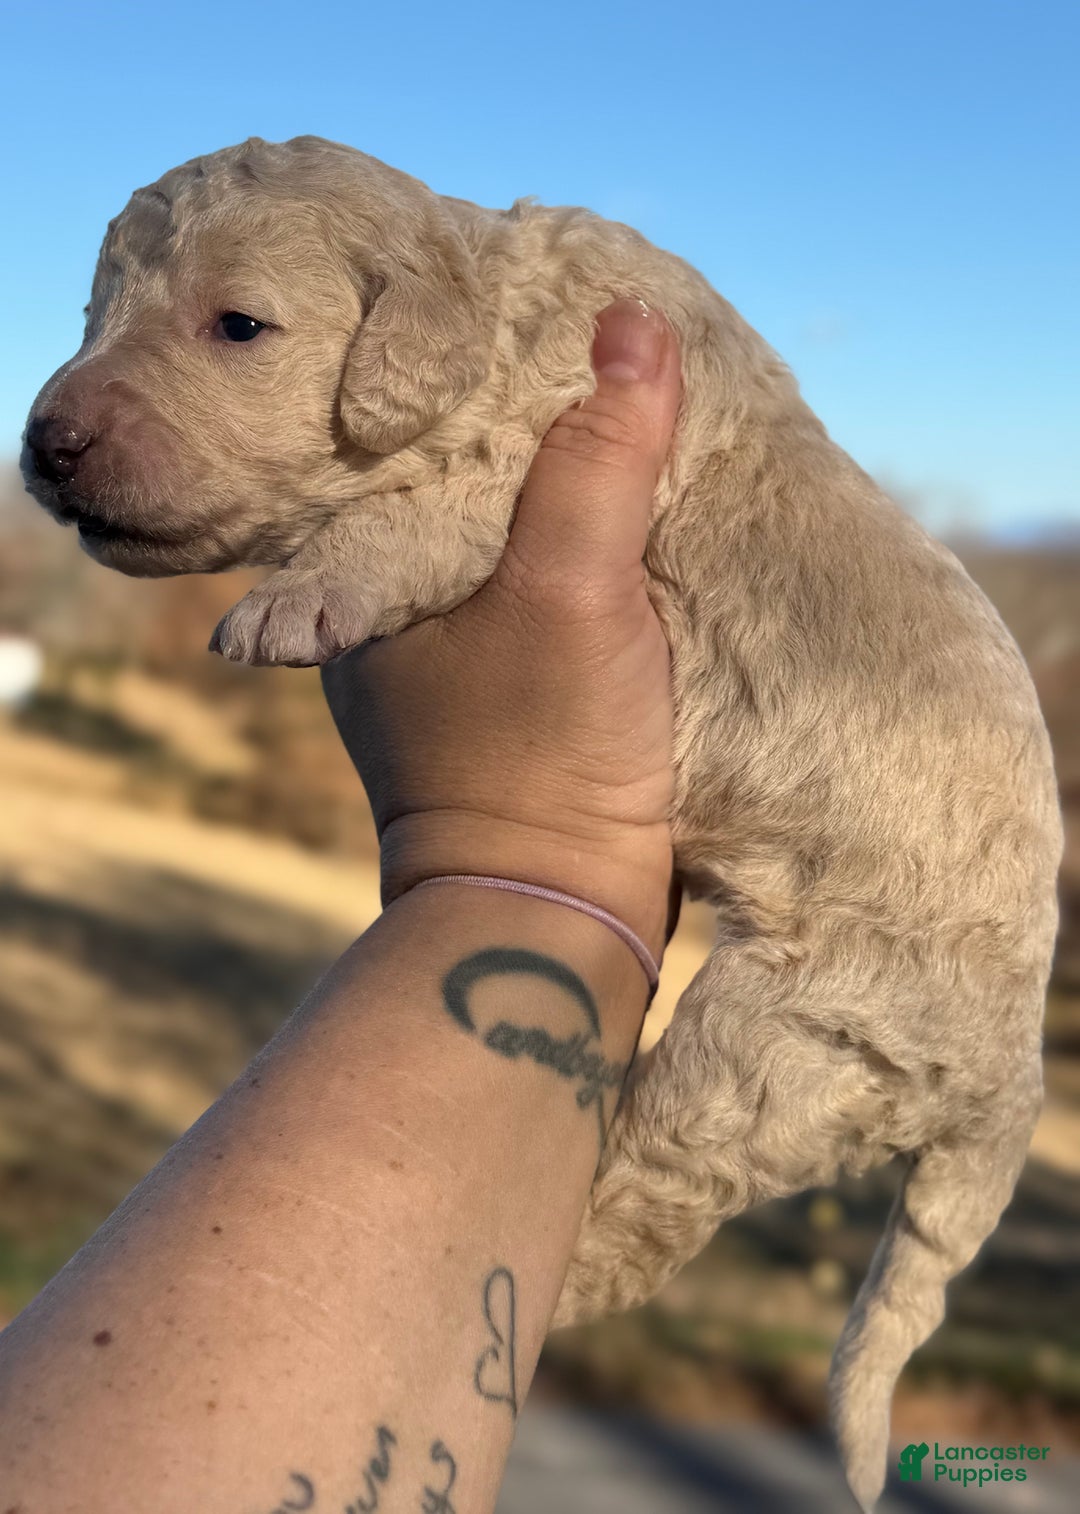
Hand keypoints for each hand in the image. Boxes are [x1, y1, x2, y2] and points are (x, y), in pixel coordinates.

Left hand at [321, 298, 683, 961]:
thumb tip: (633, 319)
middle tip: (604, 350)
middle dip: (532, 424)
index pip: (411, 429)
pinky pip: (541, 590)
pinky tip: (632, 517)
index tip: (548, 308)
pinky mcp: (502, 692)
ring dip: (565, 490)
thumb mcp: (575, 590)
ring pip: (506, 535)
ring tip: (628, 413)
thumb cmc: (542, 755)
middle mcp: (389, 604)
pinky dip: (583, 554)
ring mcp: (443, 653)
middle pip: (461, 477)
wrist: (554, 916)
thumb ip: (600, 461)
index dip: (480, 367)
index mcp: (363, 570)